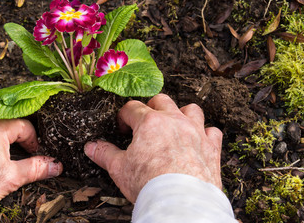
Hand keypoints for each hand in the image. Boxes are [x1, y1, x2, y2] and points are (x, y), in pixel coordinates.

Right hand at [84, 94, 221, 202]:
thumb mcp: (119, 168)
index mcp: (149, 123)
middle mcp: (174, 121)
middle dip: (151, 107)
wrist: (180, 202)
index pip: (132, 108)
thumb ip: (104, 154)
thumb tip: (91, 147)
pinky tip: (198, 140)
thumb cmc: (149, 183)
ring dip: (182, 113)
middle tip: (145, 122)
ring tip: (174, 124)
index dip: (124, 116)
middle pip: (161, 101)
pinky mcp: (211, 147)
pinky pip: (212, 131)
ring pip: (191, 109)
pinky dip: (206, 133)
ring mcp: (195, 132)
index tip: (122, 128)